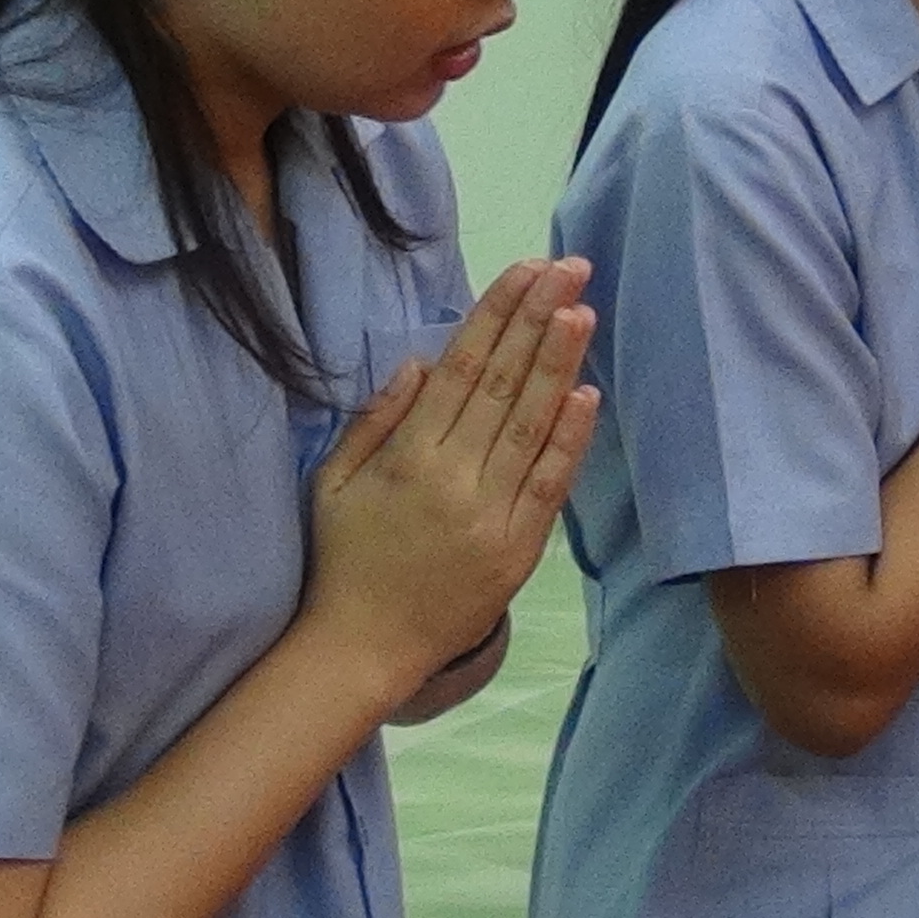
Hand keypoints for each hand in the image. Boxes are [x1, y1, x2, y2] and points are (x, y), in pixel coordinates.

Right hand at [297, 258, 600, 681]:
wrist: (362, 649)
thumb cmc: (342, 560)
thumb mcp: (332, 482)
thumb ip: (375, 420)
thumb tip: (420, 361)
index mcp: (407, 457)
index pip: (461, 367)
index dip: (497, 314)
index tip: (525, 271)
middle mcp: (453, 479)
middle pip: (503, 384)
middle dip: (538, 320)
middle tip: (570, 268)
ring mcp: (490, 516)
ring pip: (531, 425)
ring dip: (560, 365)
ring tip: (583, 311)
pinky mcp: (517, 551)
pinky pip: (549, 486)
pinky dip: (569, 439)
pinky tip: (586, 395)